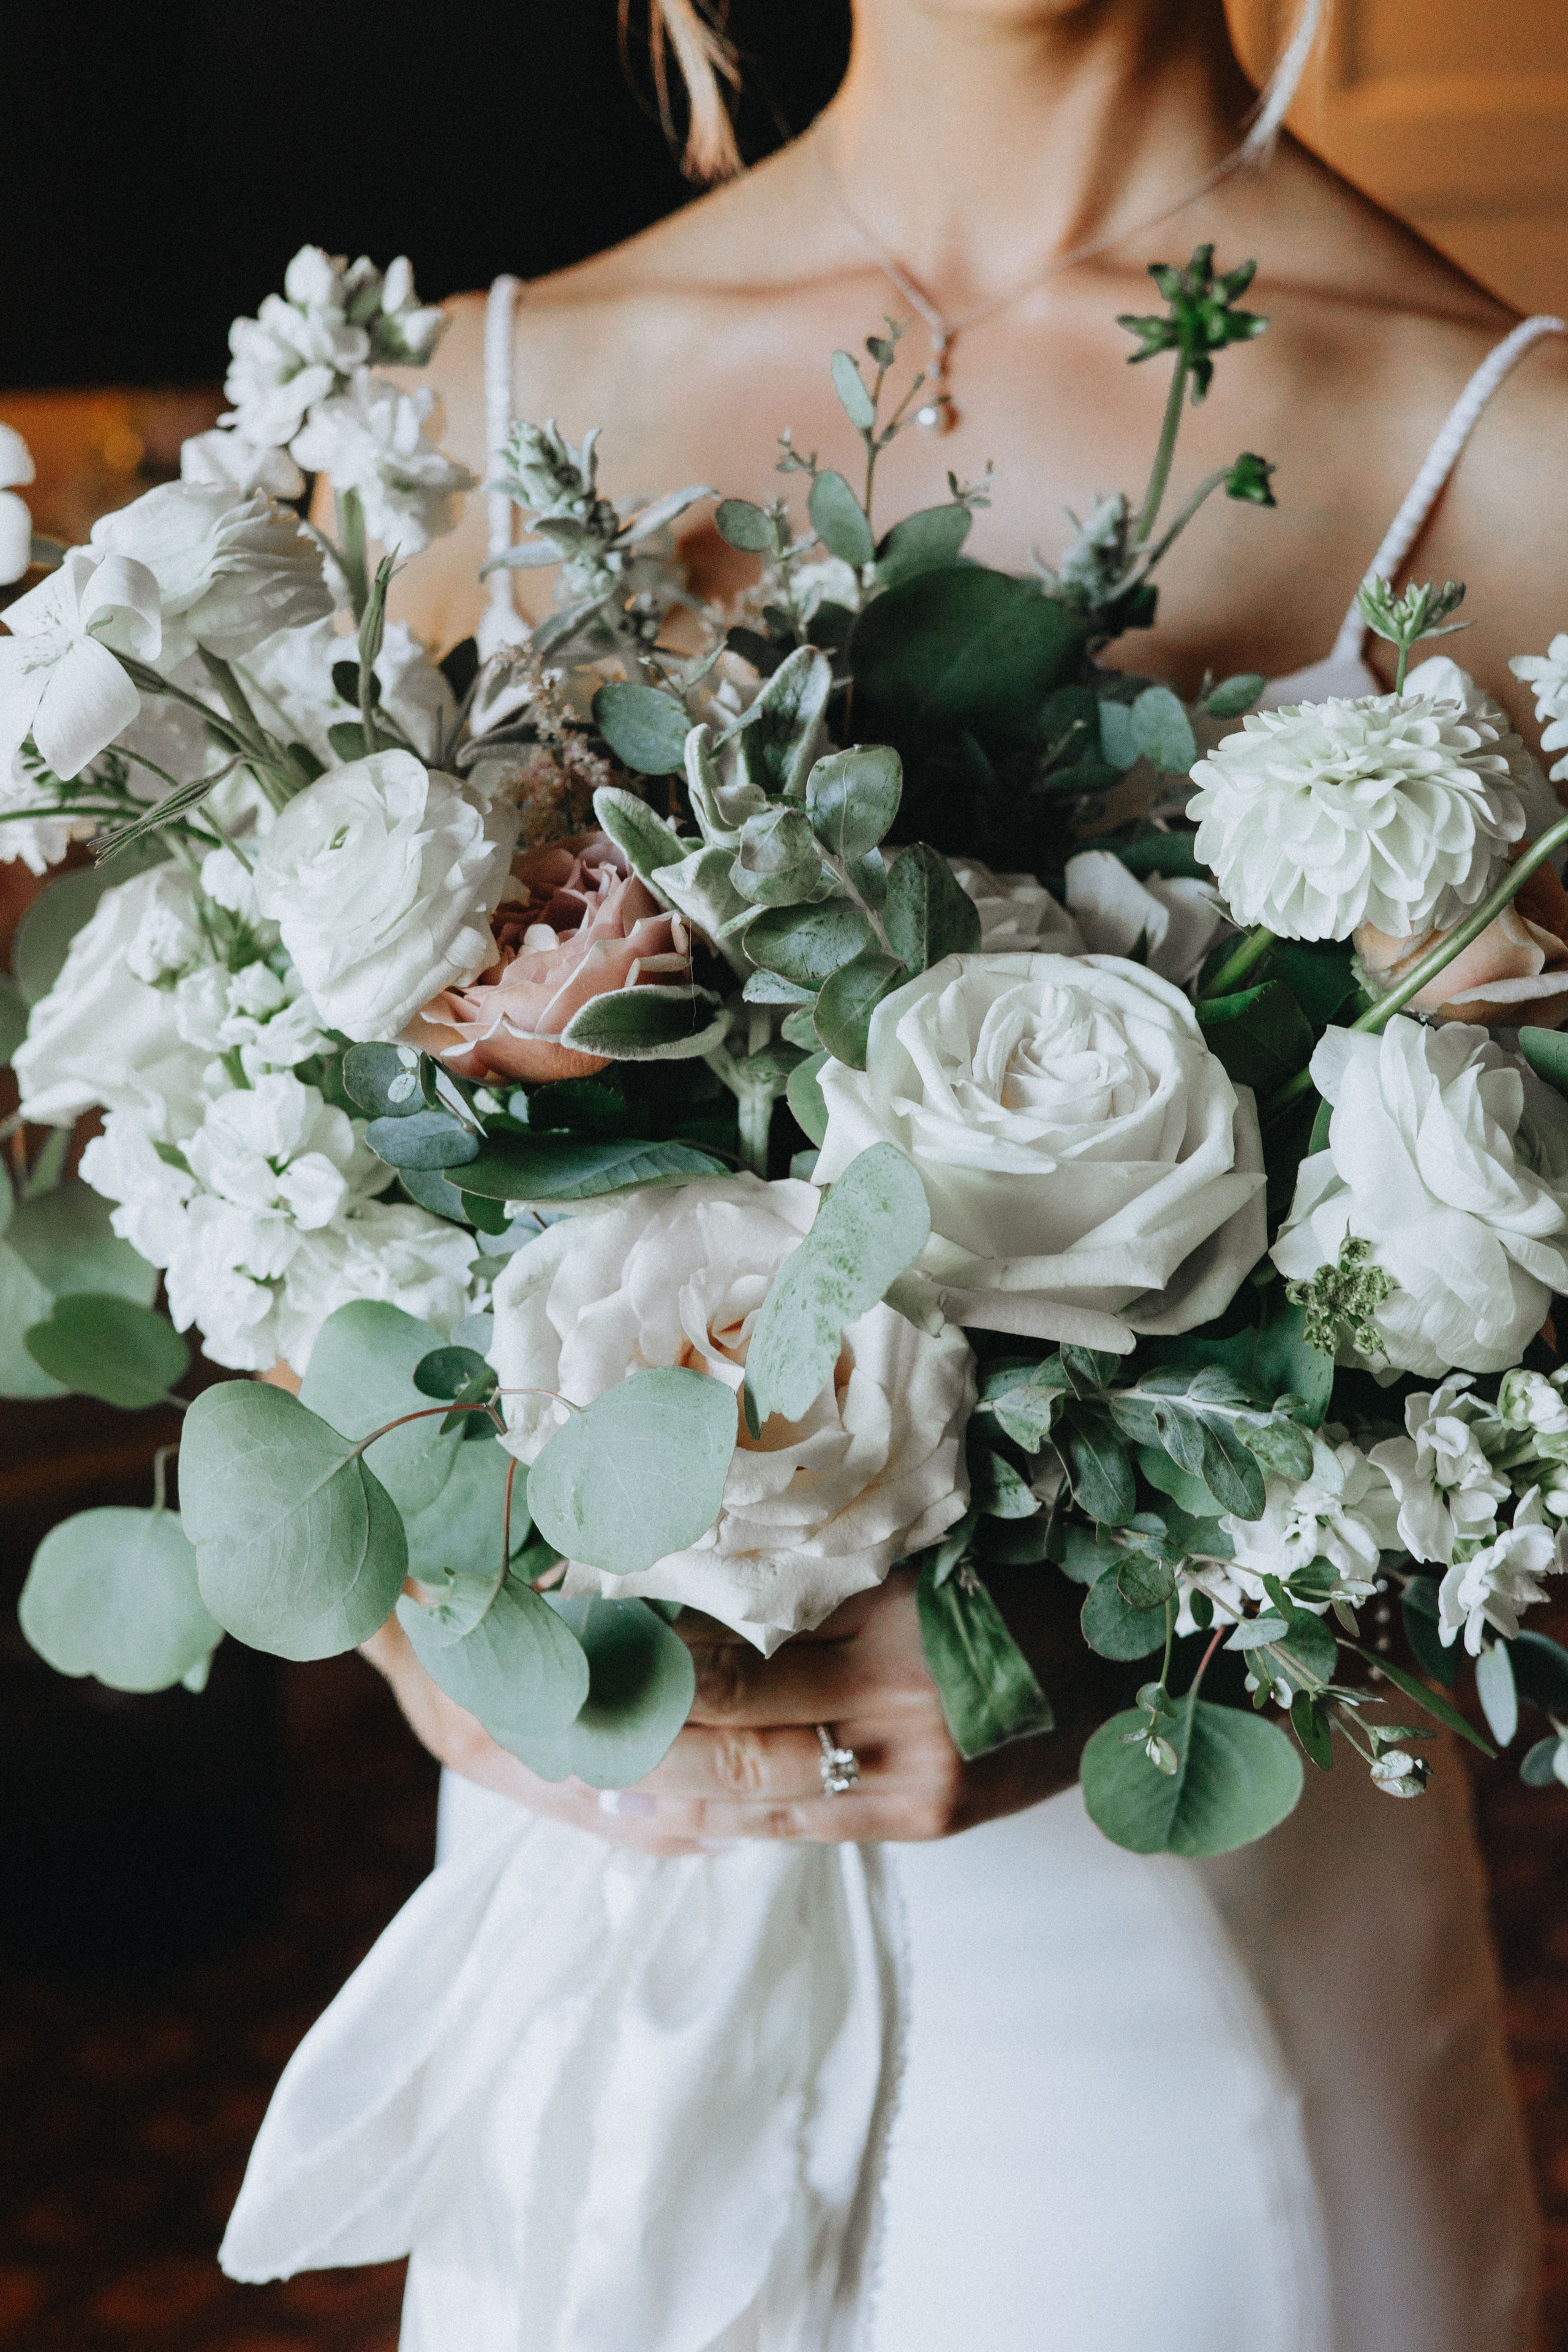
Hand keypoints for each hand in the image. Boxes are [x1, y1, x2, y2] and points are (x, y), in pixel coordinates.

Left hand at [362, 1566, 1105, 1859]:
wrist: (1176, 1653)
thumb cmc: (1057, 1560)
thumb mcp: (945, 1531)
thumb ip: (837, 1552)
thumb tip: (706, 1542)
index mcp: (905, 1620)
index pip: (735, 1645)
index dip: (640, 1642)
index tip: (561, 1615)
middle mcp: (907, 1711)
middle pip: (727, 1735)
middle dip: (626, 1727)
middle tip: (537, 1703)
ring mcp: (920, 1781)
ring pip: (754, 1796)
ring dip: (661, 1781)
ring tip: (574, 1756)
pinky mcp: (931, 1823)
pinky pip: (803, 1824)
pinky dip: (728, 1814)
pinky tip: (668, 1801)